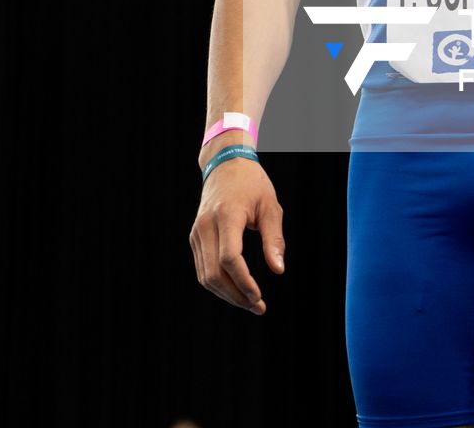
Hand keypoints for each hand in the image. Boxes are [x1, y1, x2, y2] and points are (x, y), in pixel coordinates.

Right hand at [189, 159, 284, 313]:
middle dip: (236, 296)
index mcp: (227, 216)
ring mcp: (197, 232)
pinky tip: (236, 290)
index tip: (259, 297)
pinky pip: (202, 269)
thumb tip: (278, 270)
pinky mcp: (195, 238)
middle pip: (214, 273)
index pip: (229, 258)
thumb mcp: (271, 207)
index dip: (244, 282)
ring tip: (250, 302)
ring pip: (205, 276)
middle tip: (258, 307)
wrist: (225, 165)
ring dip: (227, 294)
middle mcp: (206, 226)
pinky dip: (218, 284)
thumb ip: (274, 239)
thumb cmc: (253, 185)